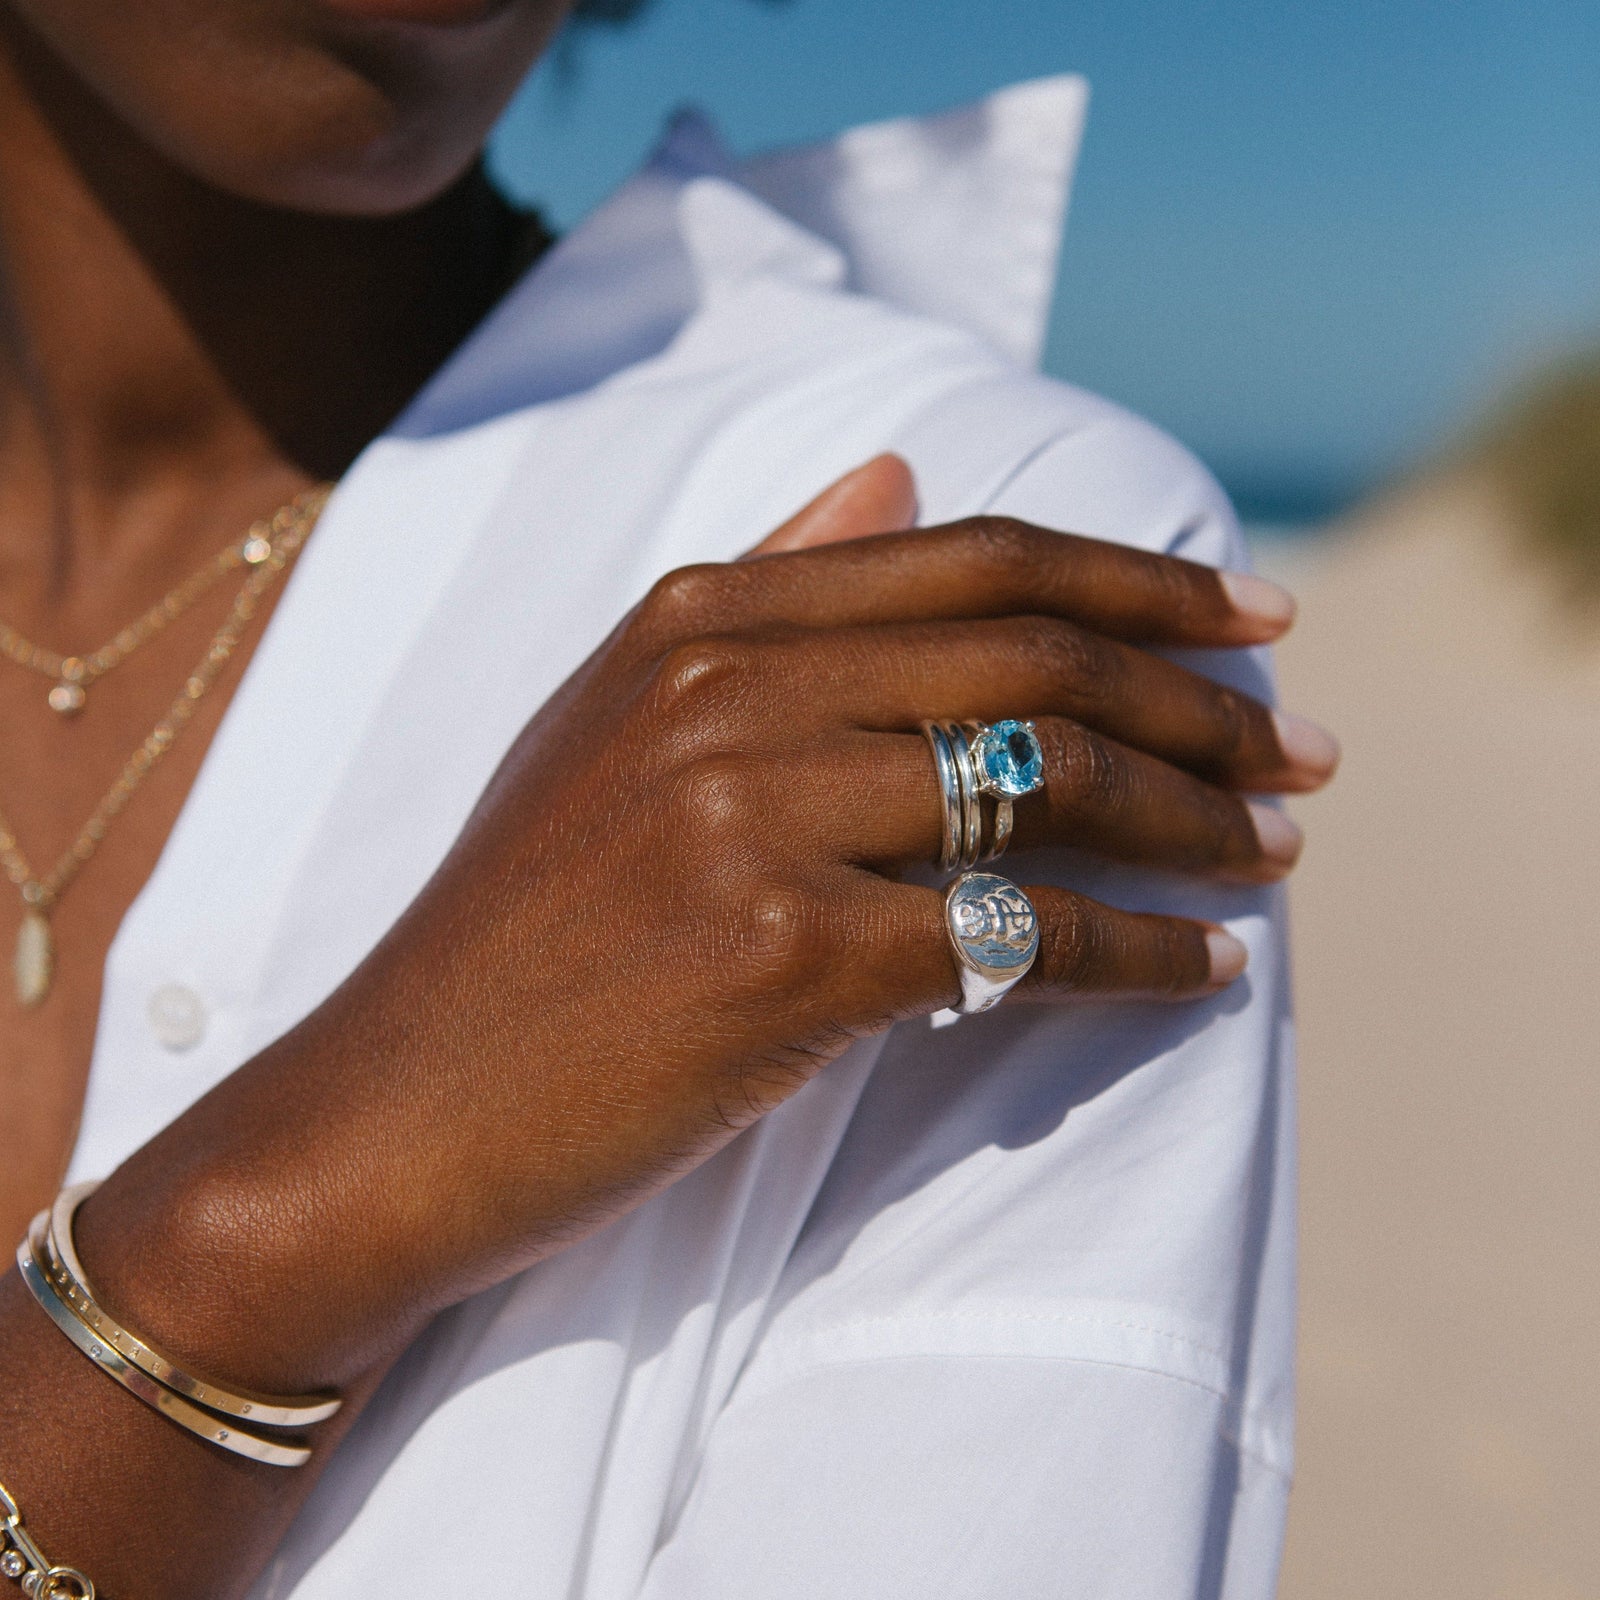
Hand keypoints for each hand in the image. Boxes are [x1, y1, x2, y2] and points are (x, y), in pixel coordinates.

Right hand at [81, 456, 1335, 1395]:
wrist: (400, 1102)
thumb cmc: (527, 926)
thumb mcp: (617, 721)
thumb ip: (765, 587)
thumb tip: (899, 475)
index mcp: (698, 614)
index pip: (977, 559)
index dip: (1143, 577)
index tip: (1258, 616)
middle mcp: (726, 685)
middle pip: (1035, 660)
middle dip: (1201, 703)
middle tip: (1305, 757)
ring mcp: (748, 815)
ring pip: (1044, 789)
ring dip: (1192, 823)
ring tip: (1274, 856)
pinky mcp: (776, 955)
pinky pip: (1018, 938)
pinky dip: (1136, 957)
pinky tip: (1201, 975)